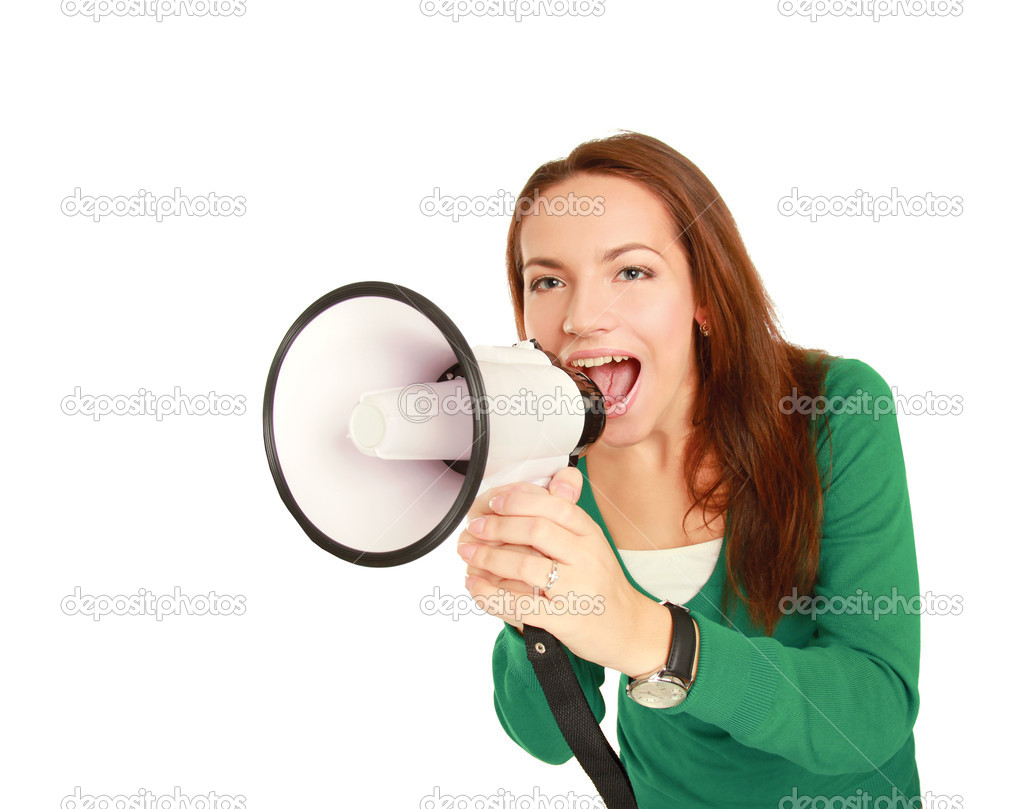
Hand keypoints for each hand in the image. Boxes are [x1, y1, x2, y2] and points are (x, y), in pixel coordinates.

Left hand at [456, 466, 670, 676]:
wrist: (630, 630)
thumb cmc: (603, 585)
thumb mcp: (593, 545)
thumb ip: (569, 517)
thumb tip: (556, 478)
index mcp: (591, 535)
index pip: (555, 506)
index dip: (519, 501)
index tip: (494, 503)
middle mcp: (587, 558)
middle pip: (536, 530)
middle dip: (497, 526)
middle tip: (475, 528)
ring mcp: (576, 589)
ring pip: (524, 566)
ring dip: (488, 558)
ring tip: (467, 554)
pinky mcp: (564, 619)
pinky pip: (520, 605)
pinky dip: (491, 595)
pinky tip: (475, 588)